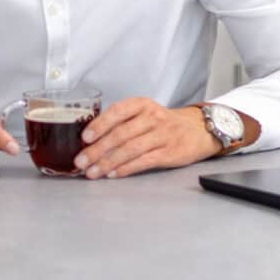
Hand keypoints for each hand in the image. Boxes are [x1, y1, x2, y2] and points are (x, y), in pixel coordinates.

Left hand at [75, 98, 221, 178]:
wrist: (198, 130)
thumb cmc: (163, 123)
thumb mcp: (144, 113)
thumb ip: (121, 122)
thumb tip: (89, 141)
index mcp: (142, 105)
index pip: (117, 111)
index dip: (99, 125)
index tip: (85, 138)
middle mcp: (152, 117)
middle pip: (121, 134)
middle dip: (97, 150)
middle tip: (80, 161)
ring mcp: (162, 135)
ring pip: (130, 149)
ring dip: (108, 162)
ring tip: (92, 172)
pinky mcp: (169, 153)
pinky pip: (143, 161)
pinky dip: (126, 169)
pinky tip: (112, 174)